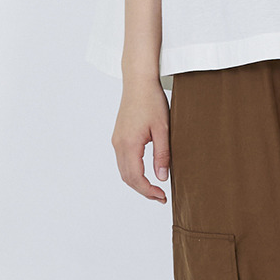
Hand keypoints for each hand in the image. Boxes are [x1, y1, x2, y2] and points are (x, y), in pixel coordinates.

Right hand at [112, 75, 170, 202]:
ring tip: (154, 189)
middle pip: (127, 178)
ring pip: (123, 171)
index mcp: (129, 144)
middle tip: (160, 197)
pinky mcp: (119, 137)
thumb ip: (162, 155)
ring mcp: (117, 140)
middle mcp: (119, 144)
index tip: (162, 197)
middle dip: (143, 191)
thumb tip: (162, 178)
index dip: (148, 191)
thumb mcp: (163, 129)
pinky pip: (123, 161)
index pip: (136, 177)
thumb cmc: (152, 101)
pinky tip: (145, 174)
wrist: (138, 82)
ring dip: (137, 183)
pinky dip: (133, 172)